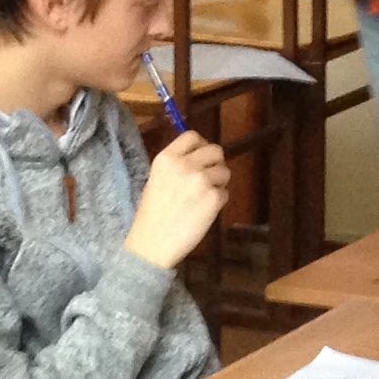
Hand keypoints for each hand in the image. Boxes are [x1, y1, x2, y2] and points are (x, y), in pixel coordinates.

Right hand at [124, 128, 230, 270]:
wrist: (153, 242)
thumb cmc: (152, 214)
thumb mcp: (157, 178)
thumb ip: (178, 165)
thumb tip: (202, 155)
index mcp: (167, 158)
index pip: (192, 136)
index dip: (201, 145)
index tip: (201, 156)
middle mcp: (185, 164)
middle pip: (216, 150)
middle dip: (215, 163)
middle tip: (208, 177)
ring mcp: (201, 180)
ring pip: (225, 172)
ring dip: (218, 183)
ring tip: (202, 198)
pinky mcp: (214, 198)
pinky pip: (225, 193)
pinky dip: (218, 202)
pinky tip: (203, 212)